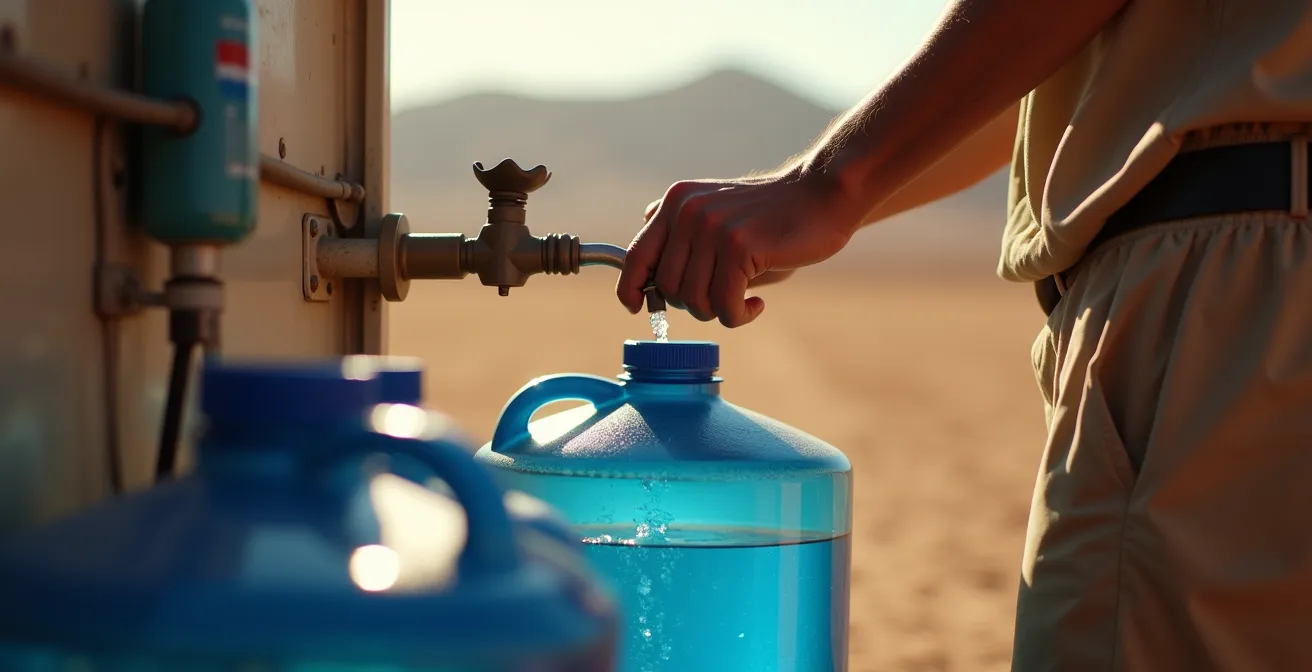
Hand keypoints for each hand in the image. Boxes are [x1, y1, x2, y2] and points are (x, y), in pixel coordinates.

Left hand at [616, 170, 864, 326]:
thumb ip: (682, 243)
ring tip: (743, 297)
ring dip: (720, 311)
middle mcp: (686, 211)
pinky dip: (739, 316)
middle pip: (666, 288)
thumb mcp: (716, 219)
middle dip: (694, 304)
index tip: (638, 307)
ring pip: (693, 301)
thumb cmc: (772, 219)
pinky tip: (757, 304)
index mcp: (675, 201)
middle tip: (725, 296)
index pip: (635, 256)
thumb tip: (647, 287)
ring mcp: (710, 227)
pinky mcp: (737, 246)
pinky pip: (724, 305)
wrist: (823, 196)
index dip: (630, 290)